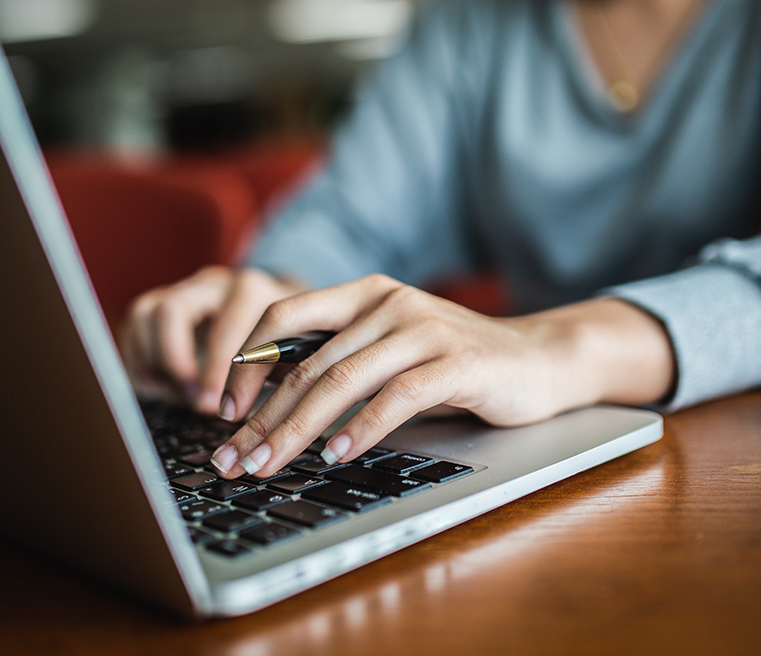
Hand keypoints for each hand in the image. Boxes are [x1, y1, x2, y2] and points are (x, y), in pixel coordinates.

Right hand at [120, 266, 302, 412]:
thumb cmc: (288, 337)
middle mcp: (213, 283)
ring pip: (146, 314)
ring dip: (154, 360)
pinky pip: (136, 323)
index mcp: (250, 290)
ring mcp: (186, 289)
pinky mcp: (166, 301)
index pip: (224, 327)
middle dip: (175, 362)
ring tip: (177, 393)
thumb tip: (250, 418)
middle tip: (192, 398)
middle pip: (171, 311)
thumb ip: (274, 372)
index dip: (214, 372)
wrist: (281, 308)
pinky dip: (139, 357)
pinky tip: (159, 384)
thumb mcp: (291, 350)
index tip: (215, 407)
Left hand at [210, 274, 674, 477]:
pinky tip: (335, 455)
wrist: (538, 359)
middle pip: (307, 362)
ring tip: (269, 466)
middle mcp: (387, 302)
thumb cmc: (455, 362)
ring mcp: (422, 328)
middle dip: (263, 417)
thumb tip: (269, 406)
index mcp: (363, 293)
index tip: (221, 412)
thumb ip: (341, 360)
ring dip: (298, 430)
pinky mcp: (455, 361)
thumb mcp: (390, 349)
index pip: (283, 315)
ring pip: (342, 380)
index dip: (245, 363)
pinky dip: (360, 430)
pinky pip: (395, 397)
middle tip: (233, 459)